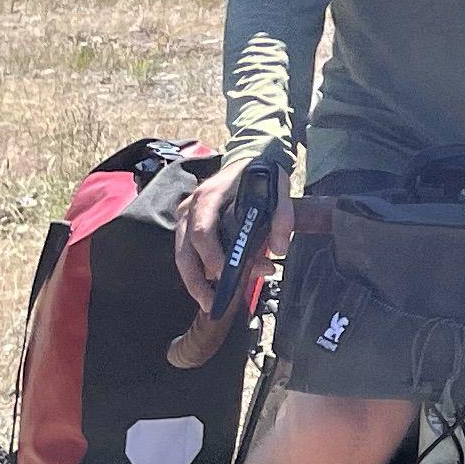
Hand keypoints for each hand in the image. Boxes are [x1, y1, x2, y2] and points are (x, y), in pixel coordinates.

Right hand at [176, 147, 291, 307]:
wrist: (248, 159)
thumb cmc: (261, 177)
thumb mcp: (278, 189)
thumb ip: (282, 217)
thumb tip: (279, 250)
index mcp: (210, 197)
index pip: (203, 232)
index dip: (212, 257)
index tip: (224, 276)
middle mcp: (191, 208)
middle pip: (185, 252)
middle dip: (197, 282)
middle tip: (213, 304)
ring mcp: (185, 217)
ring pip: (182, 257)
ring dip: (195, 282)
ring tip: (211, 303)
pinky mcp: (186, 226)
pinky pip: (185, 254)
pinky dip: (196, 272)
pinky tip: (210, 288)